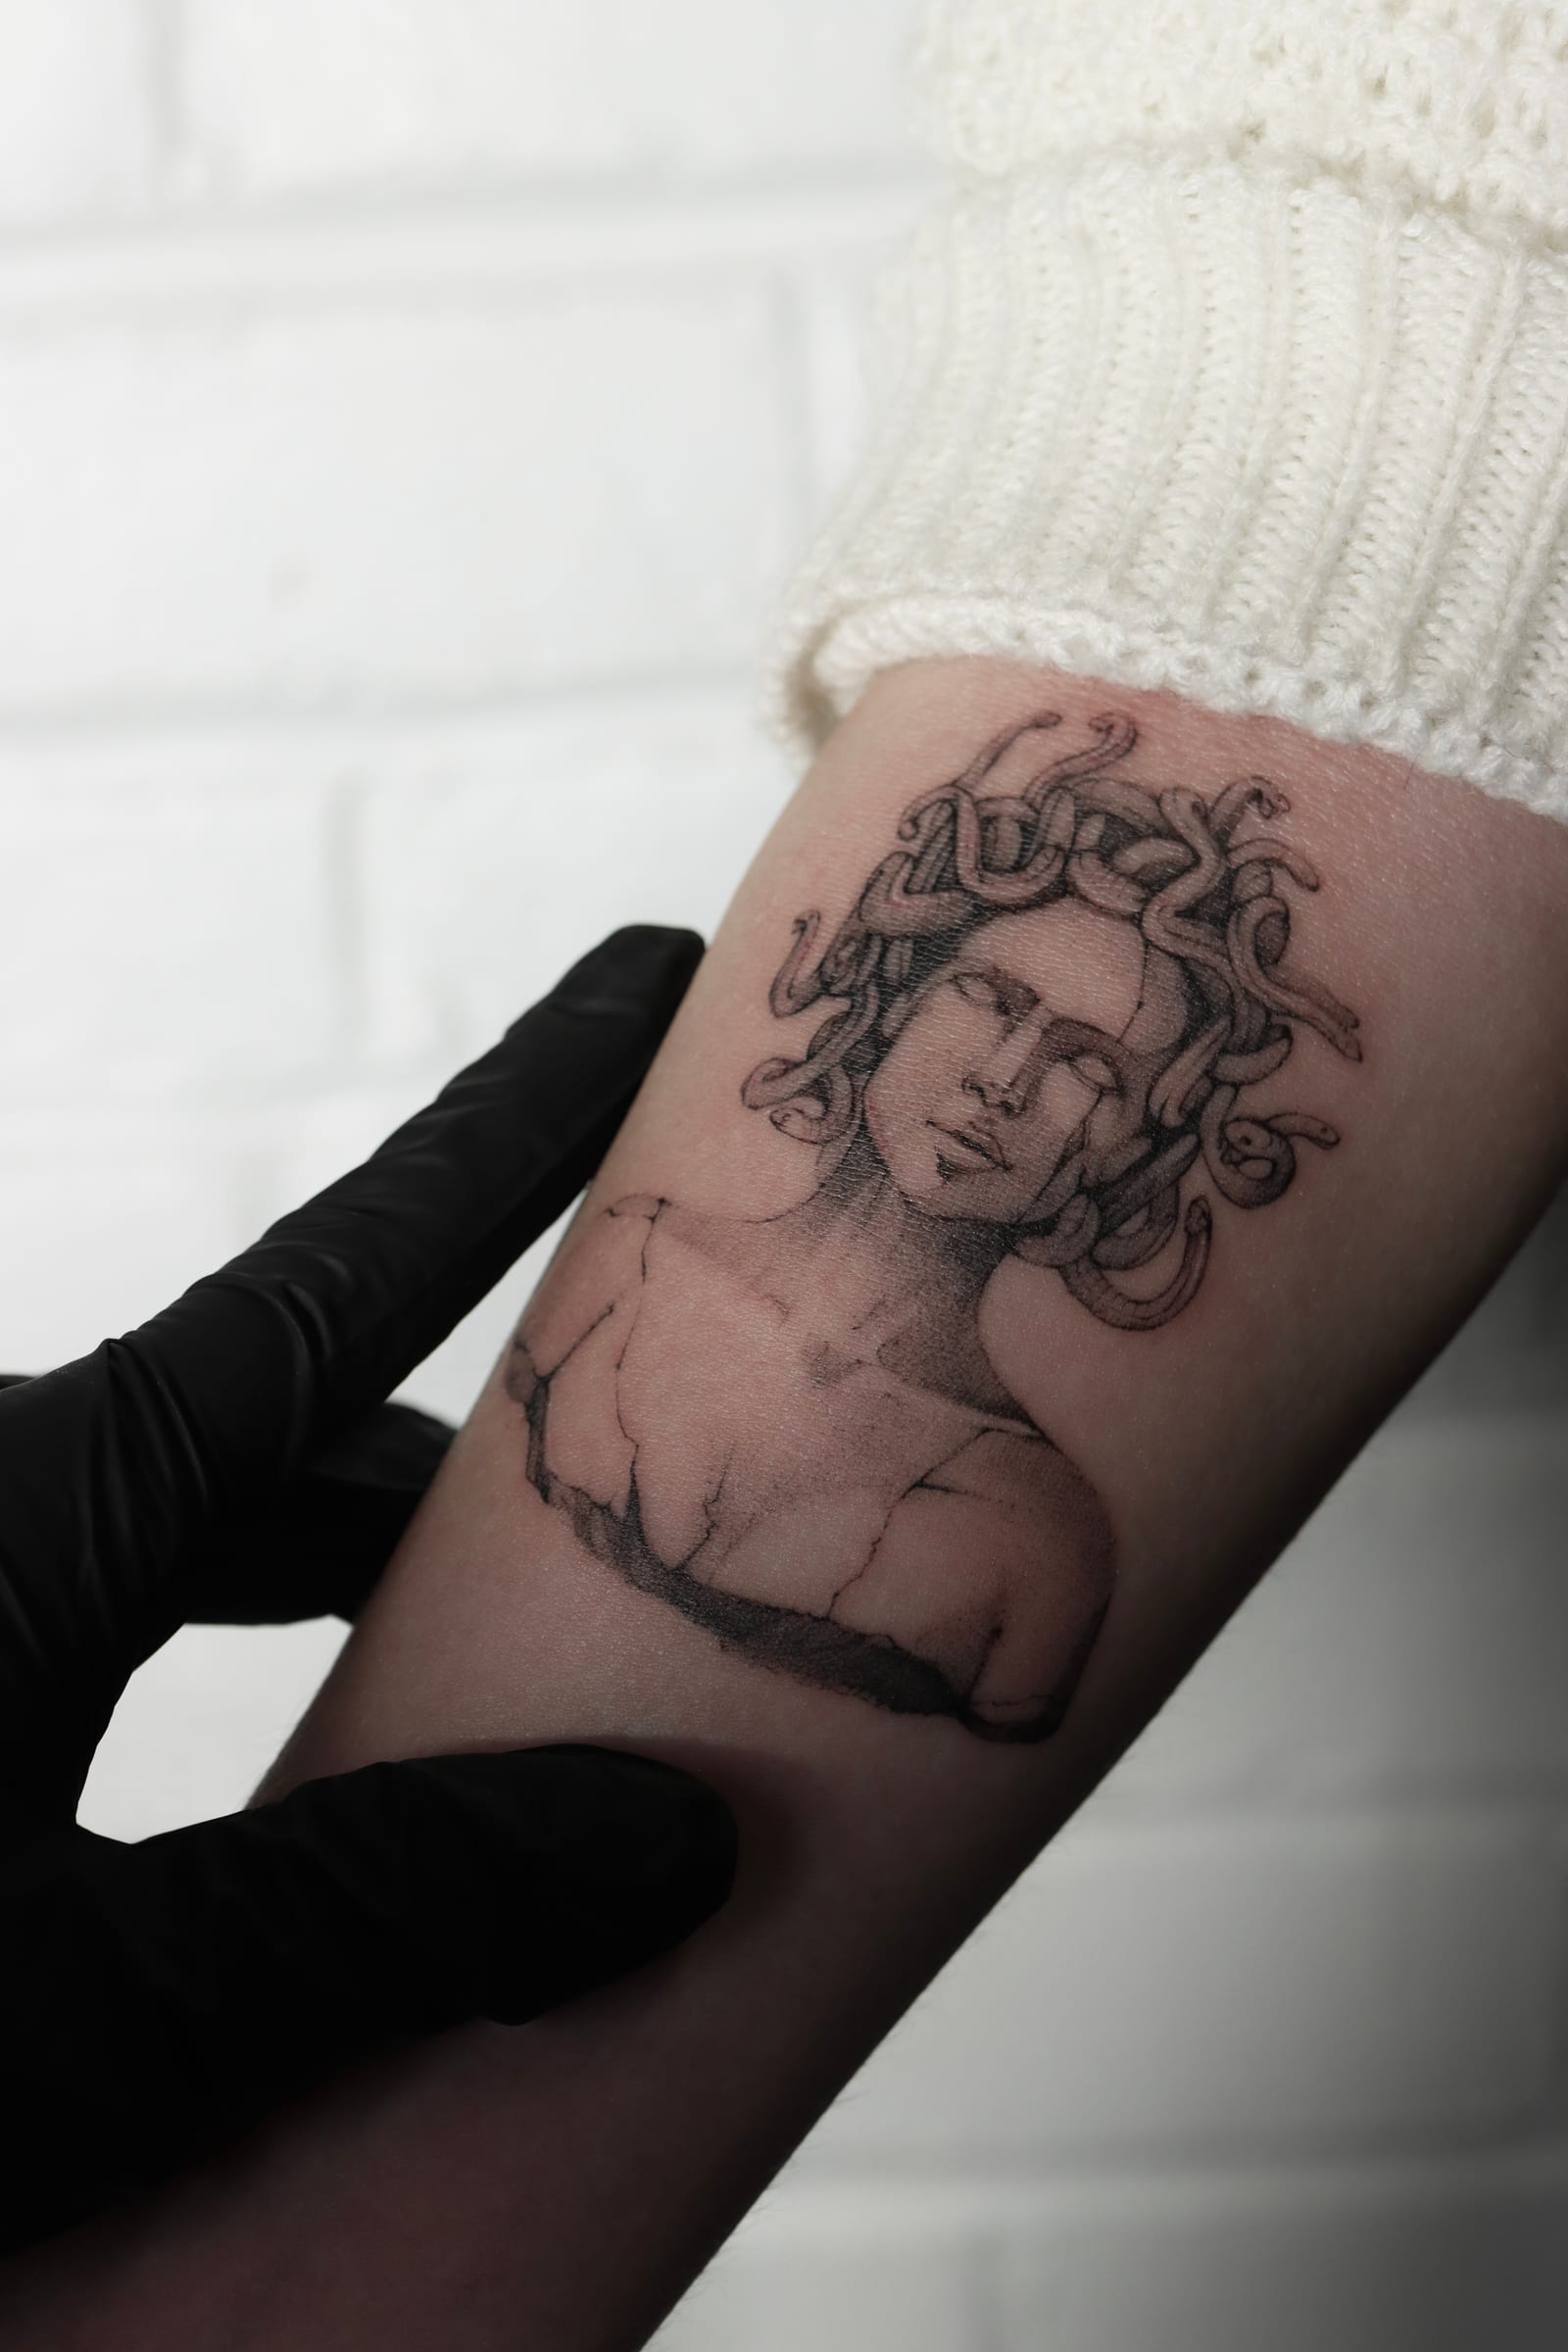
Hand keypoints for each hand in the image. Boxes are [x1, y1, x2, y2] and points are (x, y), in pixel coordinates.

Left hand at [0, 926, 734, 2254]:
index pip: (347, 1273)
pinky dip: (207, 1645)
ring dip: (329, 1573)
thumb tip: (666, 1837)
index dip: (520, 1124)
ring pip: (175, 1527)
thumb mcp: (91, 2013)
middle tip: (614, 1500)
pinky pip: (86, 1609)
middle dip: (454, 1453)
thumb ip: (385, 1911)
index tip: (643, 986)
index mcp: (39, 1508)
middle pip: (276, 1418)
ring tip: (484, 1674)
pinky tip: (278, 1775)